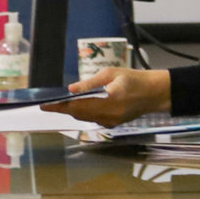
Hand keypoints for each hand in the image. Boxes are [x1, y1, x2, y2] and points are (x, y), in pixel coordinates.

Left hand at [44, 66, 170, 125]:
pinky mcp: (113, 124)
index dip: (59, 106)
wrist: (154, 93)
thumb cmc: (133, 79)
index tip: (44, 106)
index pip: (77, 105)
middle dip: (63, 109)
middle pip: (78, 114)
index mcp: (108, 100)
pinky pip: (93, 120)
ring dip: (73, 112)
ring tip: (60, 104)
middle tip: (49, 104)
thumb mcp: (111, 73)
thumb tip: (71, 89)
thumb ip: (90, 83)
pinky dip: (84, 114)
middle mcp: (108, 115)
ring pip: (85, 118)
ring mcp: (111, 122)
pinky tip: (79, 107)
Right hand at [63, 174, 174, 198]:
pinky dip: (87, 186)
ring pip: (89, 184)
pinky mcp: (112, 175)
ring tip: (67, 195)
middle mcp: (110, 188)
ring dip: (78, 189)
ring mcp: (111, 179)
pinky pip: (95, 181)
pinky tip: (82, 190)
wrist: (153, 197)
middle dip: (71, 194)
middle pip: (85, 190)